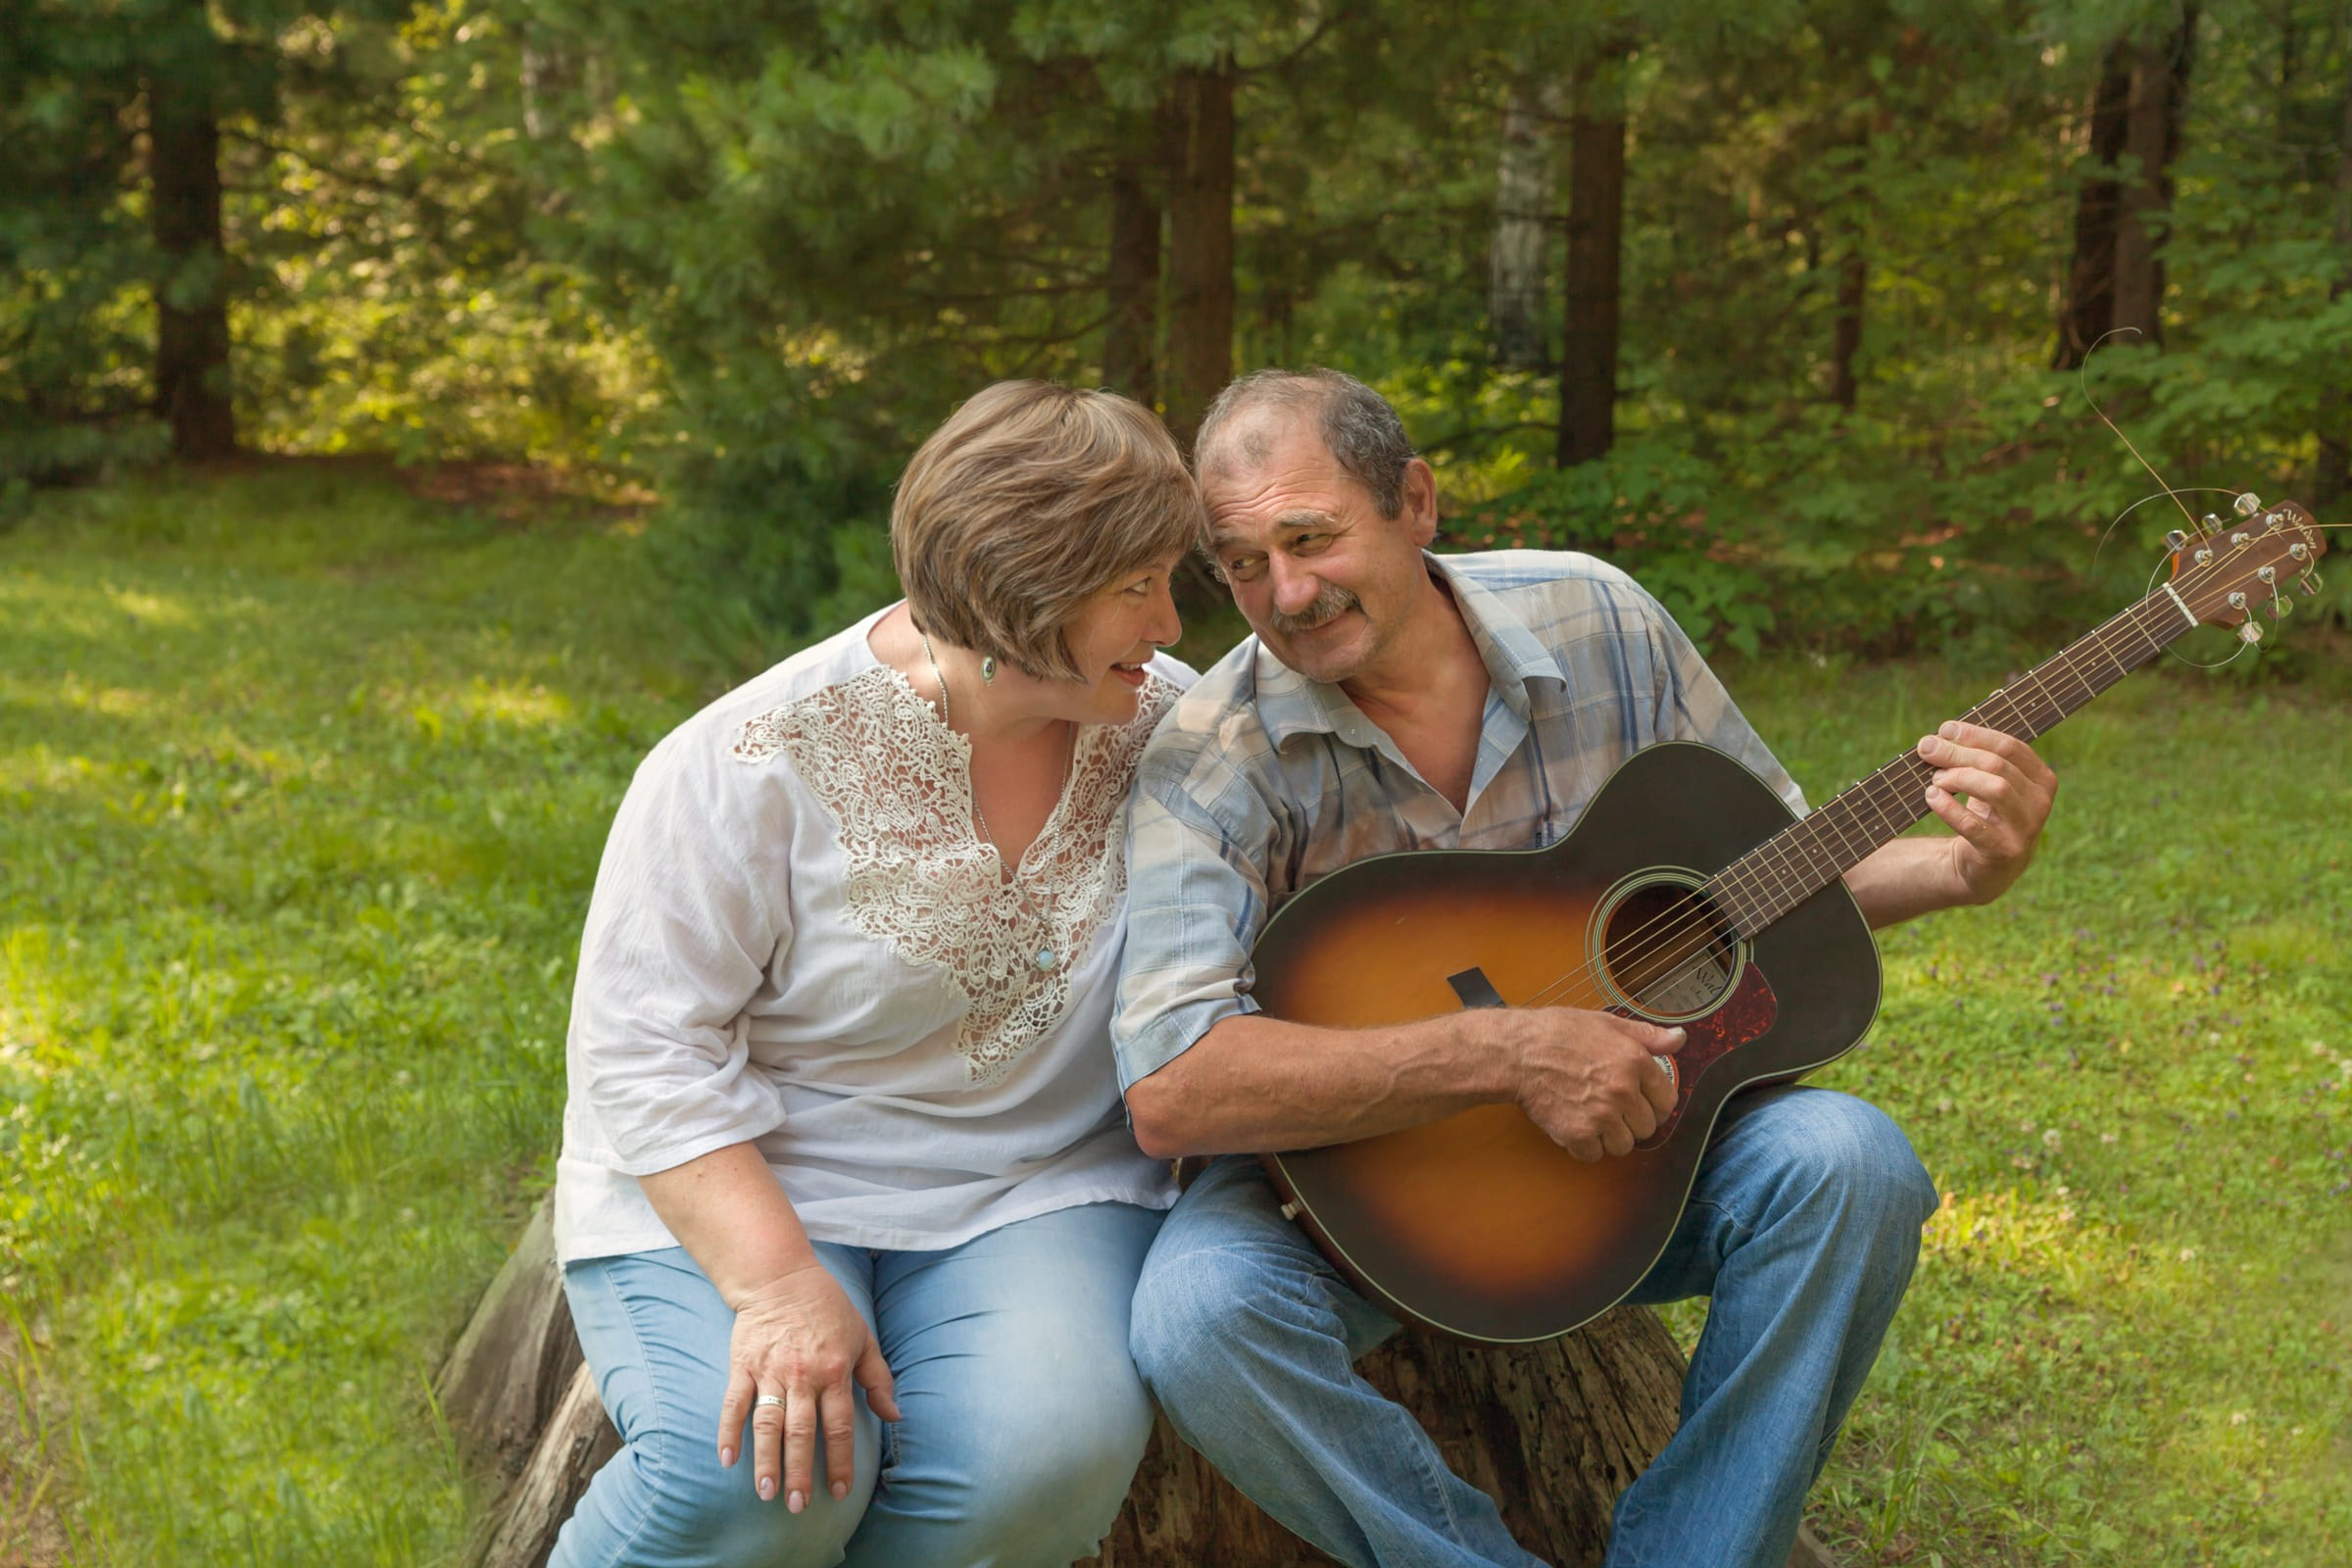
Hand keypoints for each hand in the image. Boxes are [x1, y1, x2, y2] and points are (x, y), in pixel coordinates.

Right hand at [715, 1260, 900, 1511]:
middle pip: (802, 1432)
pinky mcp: (742, 1366)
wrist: (780, 1277)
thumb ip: (878, 1378)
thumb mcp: (862, 1337)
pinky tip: (726, 1460)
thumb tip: (894, 1415)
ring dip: (766, 1461)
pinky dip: (728, 1432)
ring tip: (766, 1493)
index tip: (839, 1492)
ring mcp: (769, 1372)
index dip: (841, 1461)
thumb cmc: (827, 1308)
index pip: (839, 1425)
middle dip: (800, 1472)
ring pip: (767, 1424)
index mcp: (834, 1371)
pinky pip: (733, 1404)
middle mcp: (802, 1375)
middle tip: (797, 1506)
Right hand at [1504, 1007, 1685, 1160]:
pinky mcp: (1577, 1133)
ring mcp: (1601, 1115)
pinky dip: (1584, 1147)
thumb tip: (1679, 1039)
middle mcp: (1623, 1090)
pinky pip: (1594, 1155)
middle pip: (1646, 1128)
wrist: (1517, 1052)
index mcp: (1635, 1062)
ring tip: (1590, 1117)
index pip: (1667, 1101)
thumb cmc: (1558, 1033)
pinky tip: (1573, 1125)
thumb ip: (1647, 1035)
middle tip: (1608, 1108)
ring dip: (1609, 1137)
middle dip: (1630, 1122)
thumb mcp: (1607, 1023)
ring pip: (1623, 1145)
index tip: (1639, 1103)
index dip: (1653, 1104)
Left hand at [1915, 720, 2057, 906]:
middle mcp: (2040, 803)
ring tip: (1936, 778)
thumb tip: (1981, 702)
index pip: (2011, 747)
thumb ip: (1987, 748)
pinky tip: (1931, 796)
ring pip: (1995, 789)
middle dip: (1957, 753)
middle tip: (1927, 749)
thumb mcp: (1994, 781)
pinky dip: (1949, 808)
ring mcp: (2026, 829)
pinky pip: (1974, 825)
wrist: (1987, 867)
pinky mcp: (2004, 852)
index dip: (1975, 734)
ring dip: (1958, 777)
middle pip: (1998, 766)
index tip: (1944, 729)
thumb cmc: (1988, 814)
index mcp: (2042, 779)